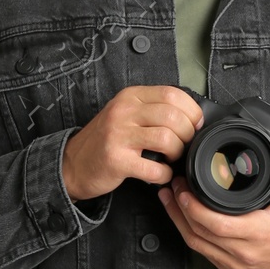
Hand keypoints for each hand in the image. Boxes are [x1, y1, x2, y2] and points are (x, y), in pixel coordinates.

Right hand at [61, 85, 202, 202]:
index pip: (172, 94)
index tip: (195, 124)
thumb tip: (191, 117)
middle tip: (185, 145)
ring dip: (177, 153)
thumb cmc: (106, 140)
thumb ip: (152, 109)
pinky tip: (161, 174)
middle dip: (188, 134)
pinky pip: (154, 168)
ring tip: (172, 158)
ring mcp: (119, 136)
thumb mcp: (126, 113)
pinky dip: (164, 174)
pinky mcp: (117, 160)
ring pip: (166, 139)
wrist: (73, 164)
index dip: (192, 111)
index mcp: (130, 96)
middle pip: (173, 117)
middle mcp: (124, 112)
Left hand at [159, 149, 269, 268]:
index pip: (217, 224)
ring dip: (178, 221)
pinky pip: (203, 252)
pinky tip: (181, 218)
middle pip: (199, 233)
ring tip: (168, 199)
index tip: (184, 189)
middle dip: (180, 209)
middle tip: (173, 186)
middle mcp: (244, 252)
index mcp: (259, 233)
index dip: (194, 208)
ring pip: (196, 244)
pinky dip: (189, 234)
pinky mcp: (231, 267)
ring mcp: (236, 263)